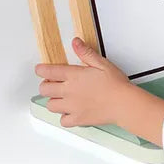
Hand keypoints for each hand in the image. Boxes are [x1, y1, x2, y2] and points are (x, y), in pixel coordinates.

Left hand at [35, 38, 163, 144]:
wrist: (124, 103)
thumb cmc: (116, 84)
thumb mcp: (102, 63)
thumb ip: (86, 53)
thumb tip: (75, 42)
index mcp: (74, 76)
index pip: (48, 71)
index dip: (41, 70)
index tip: (40, 70)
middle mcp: (69, 92)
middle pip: (44, 89)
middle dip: (46, 85)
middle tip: (52, 84)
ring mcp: (72, 107)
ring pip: (51, 106)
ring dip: (54, 101)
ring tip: (62, 98)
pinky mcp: (78, 119)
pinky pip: (63, 121)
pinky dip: (65, 117)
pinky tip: (71, 112)